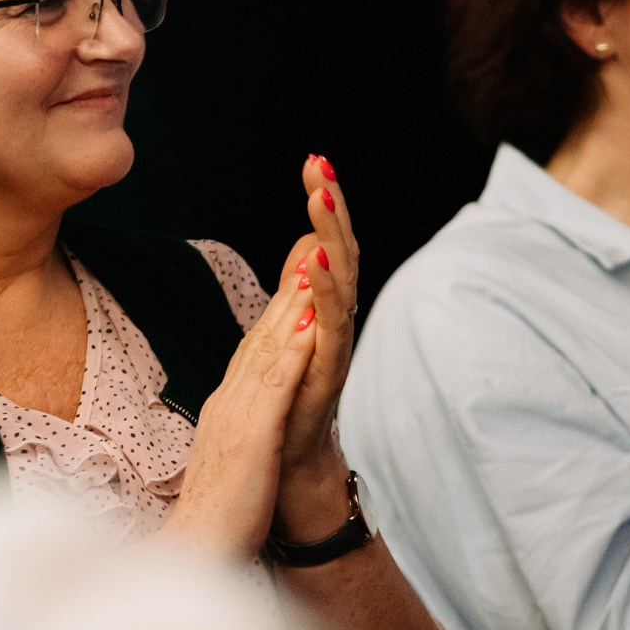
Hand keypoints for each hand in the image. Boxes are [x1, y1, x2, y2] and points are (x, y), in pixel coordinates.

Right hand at [161, 261, 322, 561]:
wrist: (193, 560)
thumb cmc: (217, 523)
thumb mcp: (234, 467)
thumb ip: (243, 438)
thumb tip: (253, 428)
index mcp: (227, 412)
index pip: (256, 351)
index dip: (279, 309)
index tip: (301, 271)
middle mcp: (228, 405)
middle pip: (261, 337)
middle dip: (288, 288)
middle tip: (313, 240)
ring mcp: (236, 420)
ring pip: (267, 351)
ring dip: (291, 304)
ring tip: (315, 261)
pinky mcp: (249, 441)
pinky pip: (274, 390)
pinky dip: (291, 353)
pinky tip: (311, 324)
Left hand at [272, 154, 361, 538]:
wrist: (289, 469)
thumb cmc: (289, 401)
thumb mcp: (289, 330)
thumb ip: (302, 286)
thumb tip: (311, 240)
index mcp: (322, 307)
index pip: (328, 243)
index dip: (325, 203)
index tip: (315, 160)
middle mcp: (335, 320)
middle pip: (341, 250)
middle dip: (332, 205)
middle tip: (320, 163)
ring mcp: (334, 344)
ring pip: (341, 281)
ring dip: (331, 237)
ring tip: (320, 198)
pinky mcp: (328, 371)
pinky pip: (331, 326)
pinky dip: (327, 292)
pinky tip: (319, 262)